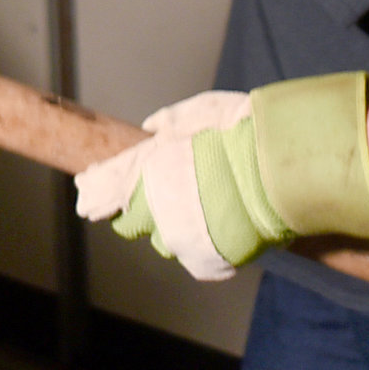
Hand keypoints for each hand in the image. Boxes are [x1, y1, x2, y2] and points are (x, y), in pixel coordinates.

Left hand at [71, 74, 368, 280]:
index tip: (85, 191)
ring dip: (171, 227)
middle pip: (131, 220)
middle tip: (154, 199)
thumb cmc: (246, 132)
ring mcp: (179, 235)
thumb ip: (172, 120)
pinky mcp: (203, 258)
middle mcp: (156, 204)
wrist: (283, 170)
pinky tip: (213, 226)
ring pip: (162, 239)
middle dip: (137, 209)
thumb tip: (149, 128)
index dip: (96, 188)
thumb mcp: (205, 110)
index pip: (109, 183)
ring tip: (198, 208)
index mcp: (150, 166)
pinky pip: (191, 254)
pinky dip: (198, 244)